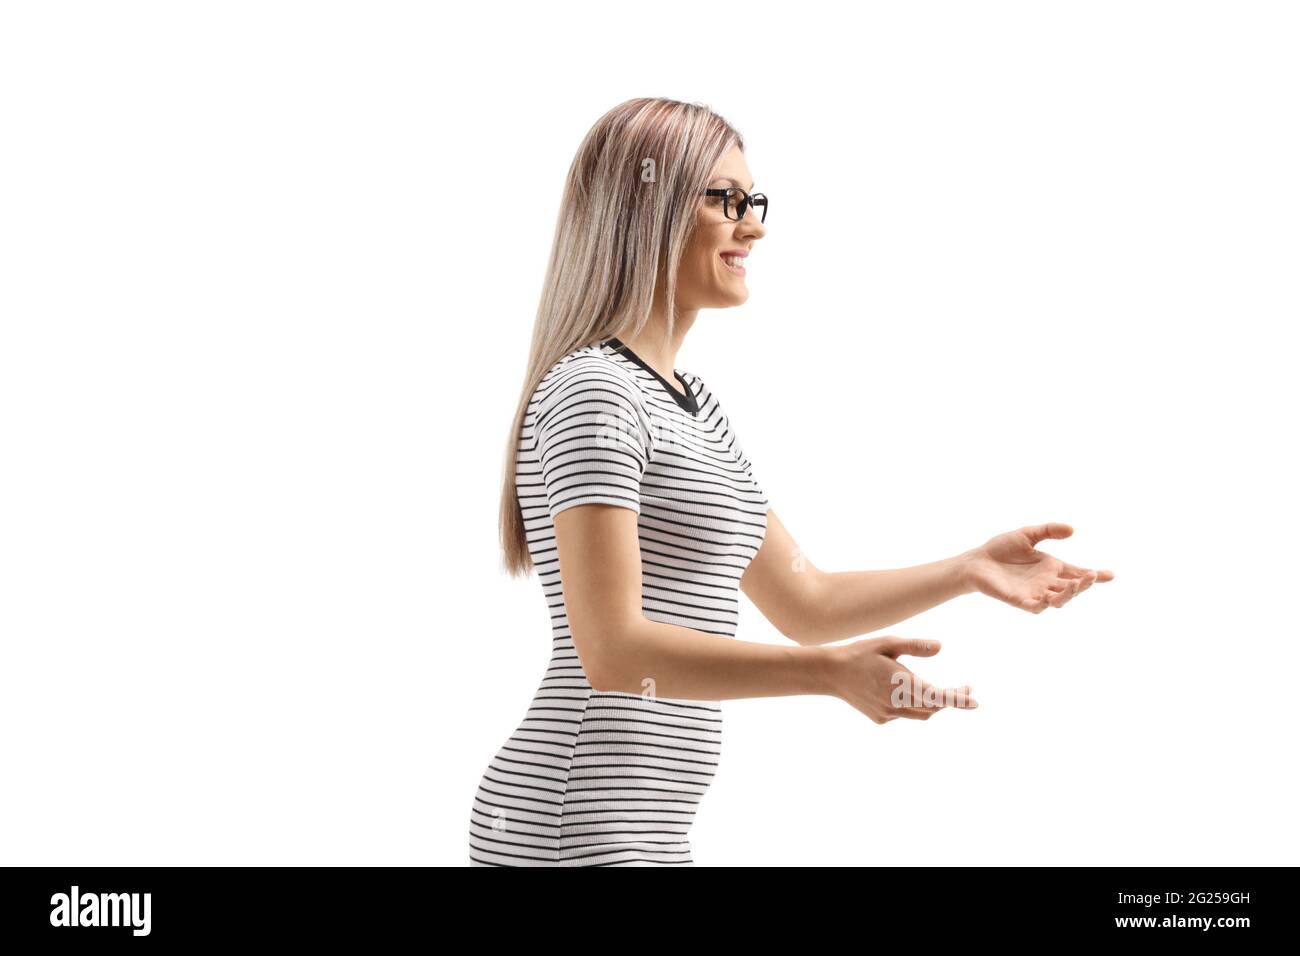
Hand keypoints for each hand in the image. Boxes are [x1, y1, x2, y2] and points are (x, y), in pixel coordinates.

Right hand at [821, 636, 976, 724]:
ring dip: (934, 704)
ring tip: (943, 691)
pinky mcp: (881, 719)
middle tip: (965, 688)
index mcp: (900, 683)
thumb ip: (915, 646)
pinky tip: (905, 693)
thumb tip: (942, 647)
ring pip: (921, 714)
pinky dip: (912, 705)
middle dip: (951, 699)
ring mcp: (888, 714)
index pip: (937, 696)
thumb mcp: (888, 642)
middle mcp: (896, 703)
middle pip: (933, 707)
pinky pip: (905, 714)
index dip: (958, 699)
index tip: (974, 700)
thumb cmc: (860, 653)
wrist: (830, 673)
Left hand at [961, 522, 1113, 613]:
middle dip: (1084, 584)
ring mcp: (1034, 593)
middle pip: (1072, 588)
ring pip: (1058, 600)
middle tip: (1091, 575)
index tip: (1111, 575)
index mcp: (1052, 568)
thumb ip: (1048, 530)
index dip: (1095, 576)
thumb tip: (1073, 530)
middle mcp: (1047, 583)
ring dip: (1068, 594)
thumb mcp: (1027, 534)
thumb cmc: (1001, 549)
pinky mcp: (1019, 600)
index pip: (1078, 573)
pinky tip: (1048, 598)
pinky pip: (1034, 607)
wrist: (977, 561)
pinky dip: (1042, 604)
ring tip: (1074, 584)